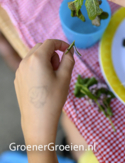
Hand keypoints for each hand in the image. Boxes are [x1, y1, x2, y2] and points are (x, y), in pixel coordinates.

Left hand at [14, 39, 74, 162]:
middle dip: (53, 53)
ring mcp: (19, 70)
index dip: (61, 44)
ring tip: (52, 76)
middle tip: (59, 67)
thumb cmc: (53, 98)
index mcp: (37, 58)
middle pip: (41, 47)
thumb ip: (69, 59)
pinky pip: (29, 66)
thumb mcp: (65, 77)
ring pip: (34, 56)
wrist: (38, 120)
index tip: (69, 50)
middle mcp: (25, 61)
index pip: (50, 42)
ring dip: (45, 60)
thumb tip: (69, 51)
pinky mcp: (18, 79)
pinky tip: (43, 82)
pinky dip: (38, 67)